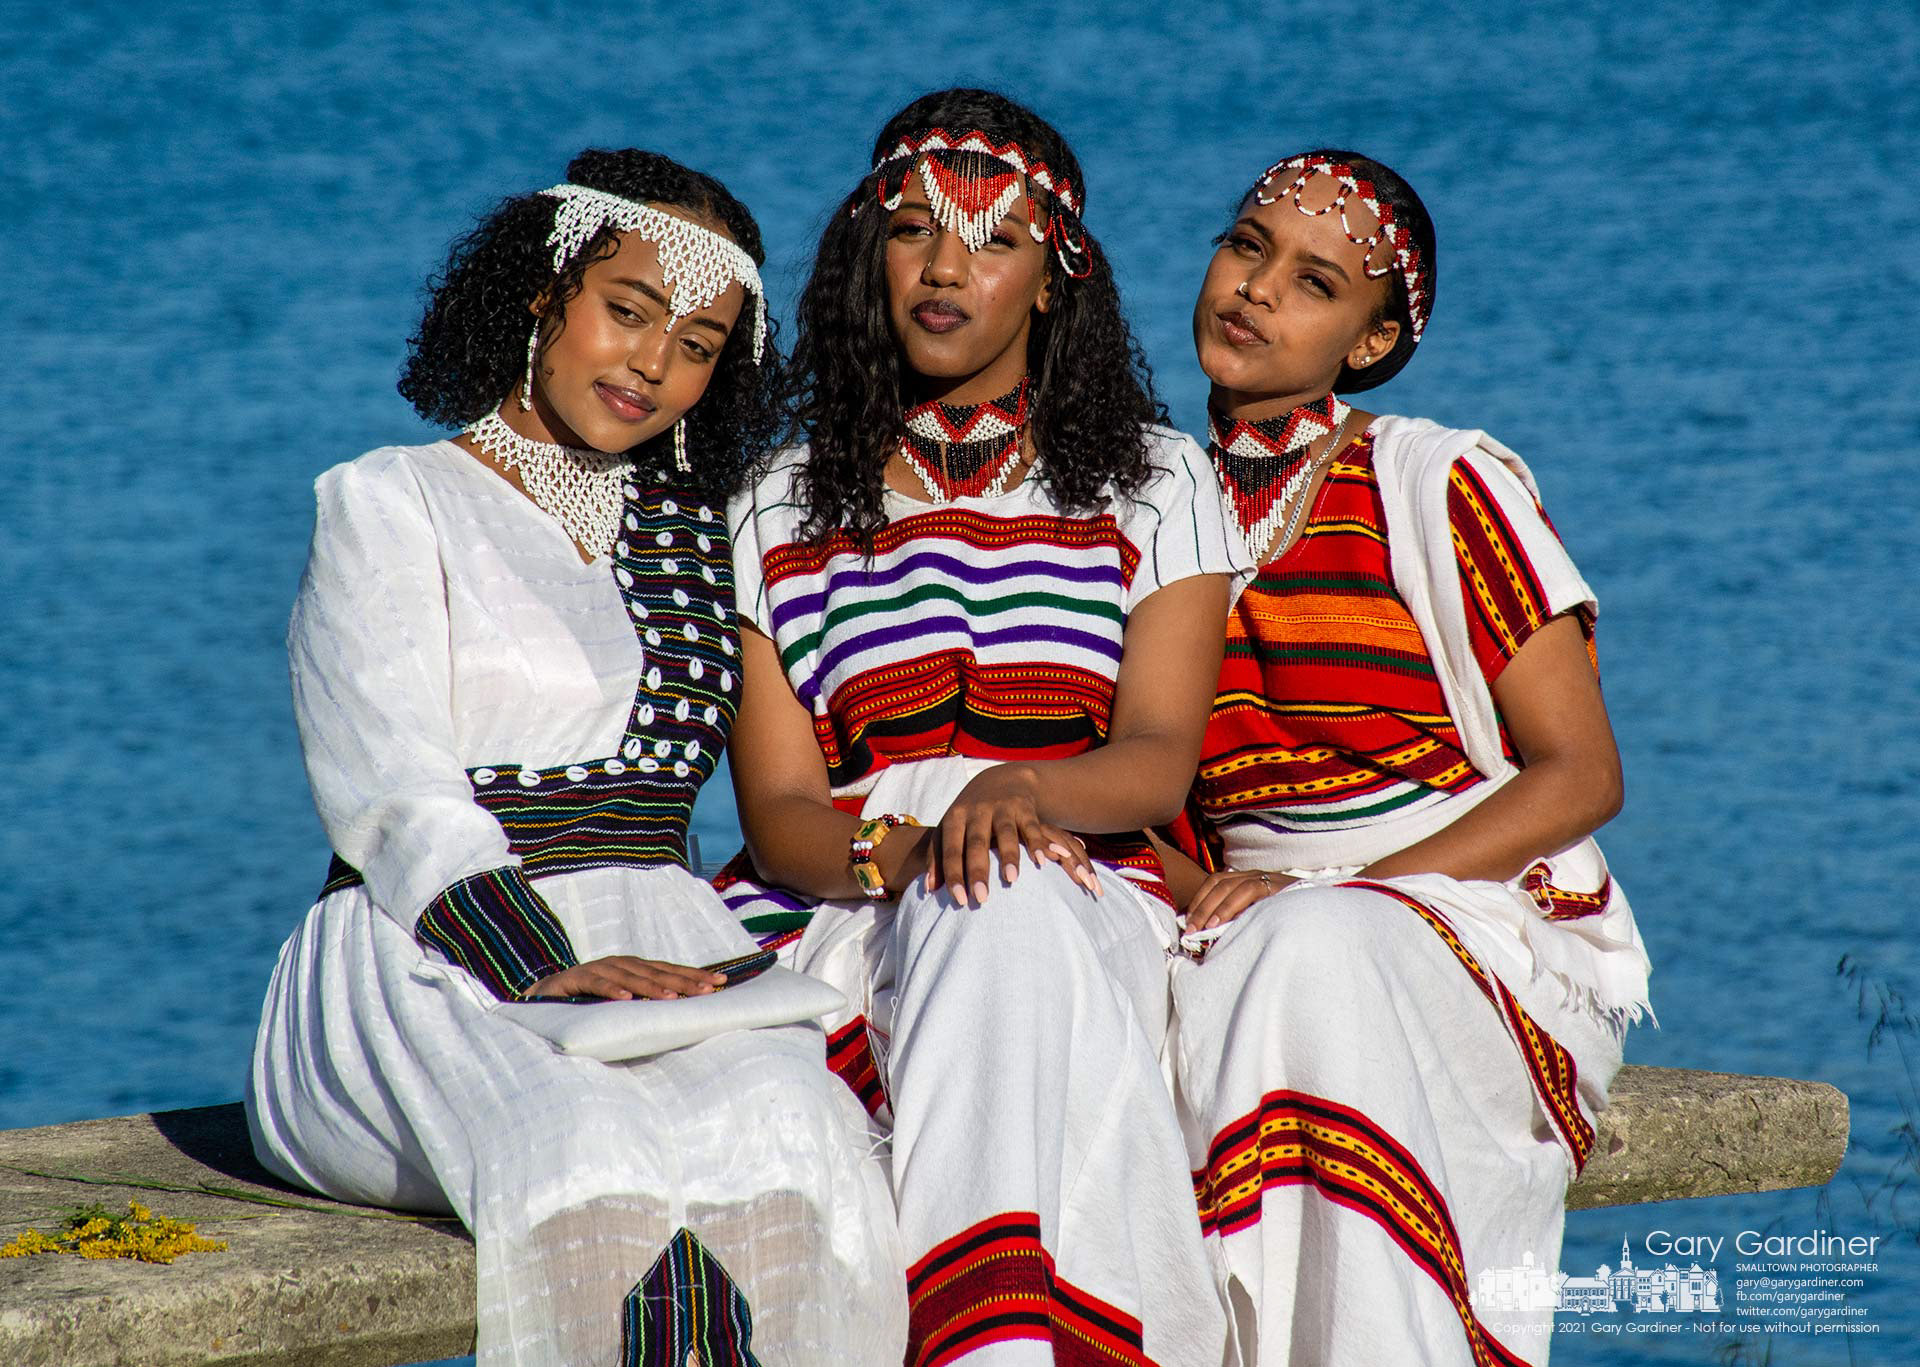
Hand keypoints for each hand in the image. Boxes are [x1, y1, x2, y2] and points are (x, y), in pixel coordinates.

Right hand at [524, 956, 726, 1000]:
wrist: (540, 999)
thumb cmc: (586, 1003)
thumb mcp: (620, 1003)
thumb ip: (644, 1005)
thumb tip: (682, 1013)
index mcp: (632, 968)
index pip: (668, 970)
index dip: (693, 975)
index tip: (721, 982)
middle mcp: (617, 964)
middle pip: (655, 971)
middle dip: (682, 980)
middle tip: (707, 990)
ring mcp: (595, 969)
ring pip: (628, 976)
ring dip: (651, 986)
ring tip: (672, 998)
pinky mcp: (573, 979)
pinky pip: (595, 984)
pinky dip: (611, 990)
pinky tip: (625, 999)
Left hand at [927, 764, 1102, 906]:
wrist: (1001, 780)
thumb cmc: (970, 816)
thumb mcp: (950, 829)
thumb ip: (937, 857)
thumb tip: (929, 889)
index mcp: (955, 818)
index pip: (951, 850)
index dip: (954, 875)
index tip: (959, 900)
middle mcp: (977, 811)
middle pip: (977, 843)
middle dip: (978, 871)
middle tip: (981, 899)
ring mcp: (1002, 808)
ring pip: (1005, 833)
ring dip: (1009, 855)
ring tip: (1011, 880)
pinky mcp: (1024, 807)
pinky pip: (1032, 827)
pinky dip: (1037, 843)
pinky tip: (1041, 862)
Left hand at [1185, 869, 1292, 931]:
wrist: (1330, 911)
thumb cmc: (1295, 920)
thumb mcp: (1263, 918)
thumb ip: (1242, 921)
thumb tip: (1212, 937)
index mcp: (1250, 880)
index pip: (1216, 882)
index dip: (1199, 900)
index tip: (1187, 923)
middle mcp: (1256, 875)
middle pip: (1218, 883)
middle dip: (1200, 906)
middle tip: (1189, 929)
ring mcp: (1268, 878)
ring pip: (1229, 885)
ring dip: (1211, 907)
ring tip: (1201, 928)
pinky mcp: (1278, 886)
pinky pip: (1248, 890)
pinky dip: (1229, 906)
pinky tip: (1219, 923)